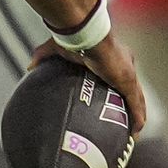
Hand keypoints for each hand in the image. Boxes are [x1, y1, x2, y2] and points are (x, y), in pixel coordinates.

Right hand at [30, 33, 146, 133]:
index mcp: (111, 57)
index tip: (113, 100)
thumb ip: (43, 56)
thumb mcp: (56, 48)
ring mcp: (128, 75)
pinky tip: (135, 133)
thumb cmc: (74, 38)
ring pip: (137, 100)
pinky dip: (137, 119)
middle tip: (125, 121)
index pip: (118, 76)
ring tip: (132, 133)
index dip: (118, 88)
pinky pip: (136, 105)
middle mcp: (125, 66)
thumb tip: (30, 66)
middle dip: (131, 106)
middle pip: (132, 90)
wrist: (86, 35)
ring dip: (136, 115)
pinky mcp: (129, 82)